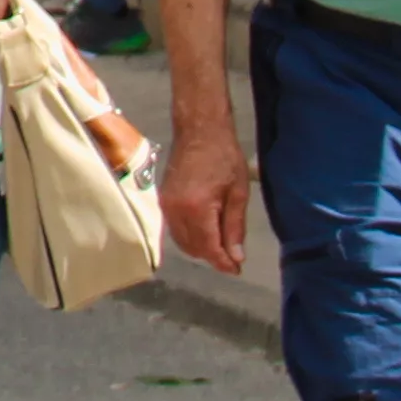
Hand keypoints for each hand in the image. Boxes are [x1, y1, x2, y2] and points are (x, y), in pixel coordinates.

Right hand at [163, 115, 254, 272]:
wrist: (199, 130)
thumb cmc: (224, 157)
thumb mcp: (238, 193)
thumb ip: (235, 228)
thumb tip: (236, 257)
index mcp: (196, 208)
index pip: (209, 248)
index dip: (224, 263)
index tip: (238, 269)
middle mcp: (175, 211)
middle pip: (193, 249)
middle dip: (213, 257)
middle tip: (233, 257)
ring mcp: (166, 206)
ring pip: (182, 242)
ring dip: (201, 249)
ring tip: (222, 245)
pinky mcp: (163, 201)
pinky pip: (175, 230)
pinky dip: (190, 237)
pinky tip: (206, 231)